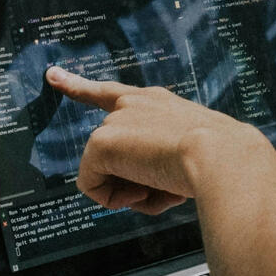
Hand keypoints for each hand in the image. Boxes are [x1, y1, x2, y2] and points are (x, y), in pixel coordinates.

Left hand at [45, 66, 265, 214]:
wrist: (222, 157)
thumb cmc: (221, 161)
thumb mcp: (196, 154)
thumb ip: (164, 162)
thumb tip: (141, 188)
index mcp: (157, 102)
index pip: (110, 93)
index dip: (79, 86)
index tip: (53, 76)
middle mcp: (133, 104)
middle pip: (111, 153)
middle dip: (132, 181)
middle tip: (166, 187)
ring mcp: (116, 121)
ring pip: (105, 173)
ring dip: (131, 191)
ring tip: (163, 188)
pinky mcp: (102, 141)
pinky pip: (91, 185)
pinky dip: (112, 199)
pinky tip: (142, 192)